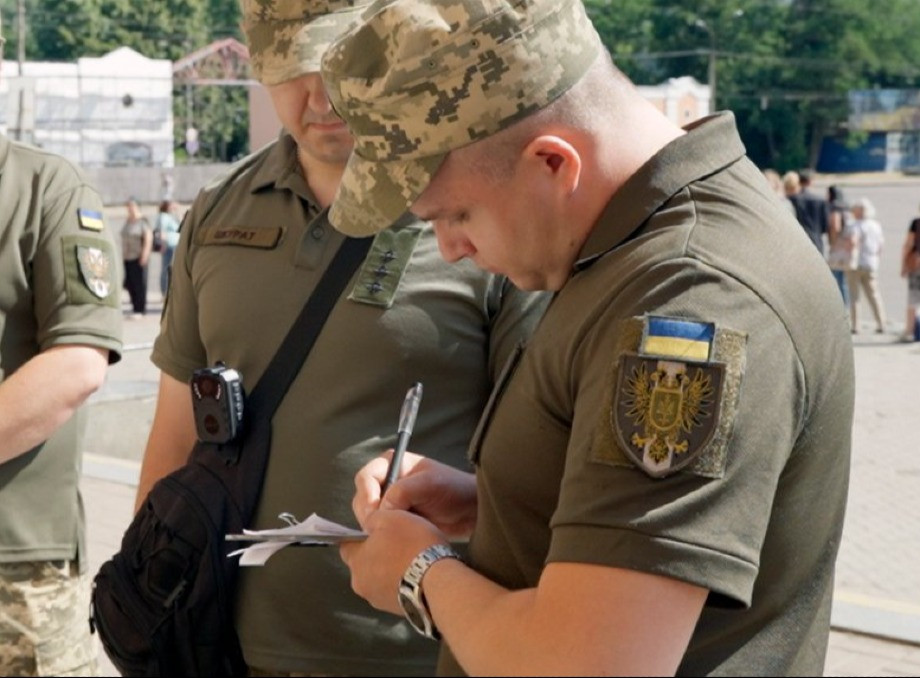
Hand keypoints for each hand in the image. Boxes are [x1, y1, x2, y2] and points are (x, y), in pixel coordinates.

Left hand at [340, 508, 446, 614]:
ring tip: (413, 561)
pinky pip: (396, 592)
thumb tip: (368, 526)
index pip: (347, 547)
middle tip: (399, 544)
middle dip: (378, 556)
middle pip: (364, 565)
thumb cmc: (413, 546)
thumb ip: (373, 519)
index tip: (377, 532)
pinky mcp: (397, 611)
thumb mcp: (391, 517)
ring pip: (380, 580)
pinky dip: (403, 584)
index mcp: (355, 561)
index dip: (361, 537)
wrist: (439, 582)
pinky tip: (420, 575)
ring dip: (391, 571)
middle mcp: (361, 585)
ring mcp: (379, 601)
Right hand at [352, 450, 477, 538]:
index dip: (367, 495)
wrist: (470, 510)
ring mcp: (390, 500)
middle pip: (363, 496)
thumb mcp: (430, 484)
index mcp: (393, 463)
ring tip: (389, 534)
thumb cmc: (453, 489)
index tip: (374, 513)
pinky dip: (381, 532)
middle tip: (377, 528)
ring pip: (368, 514)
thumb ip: (404, 491)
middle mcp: (388, 480)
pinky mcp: (396, 518)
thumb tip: (382, 508)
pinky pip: (379, 525)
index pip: (366, 477)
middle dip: (368, 513)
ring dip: (374, 524)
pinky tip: (391, 539)